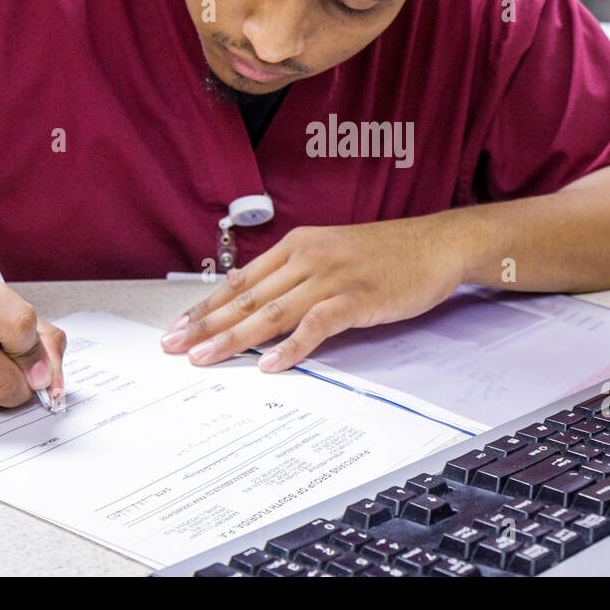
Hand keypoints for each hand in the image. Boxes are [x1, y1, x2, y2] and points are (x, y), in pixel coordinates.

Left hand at [159, 217, 464, 370]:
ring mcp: (331, 277)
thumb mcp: (331, 254)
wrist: (436, 244)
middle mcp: (307, 258)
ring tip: (206, 359)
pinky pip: (315, 324)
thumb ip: (295, 276)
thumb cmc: (386, 254)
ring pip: (271, 312)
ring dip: (235, 338)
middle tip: (173, 347)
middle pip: (246, 297)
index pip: (240, 280)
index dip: (205, 306)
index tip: (177, 327)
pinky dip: (290, 347)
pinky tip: (270, 365)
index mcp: (297, 245)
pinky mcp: (356, 298)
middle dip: (206, 325)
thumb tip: (256, 304)